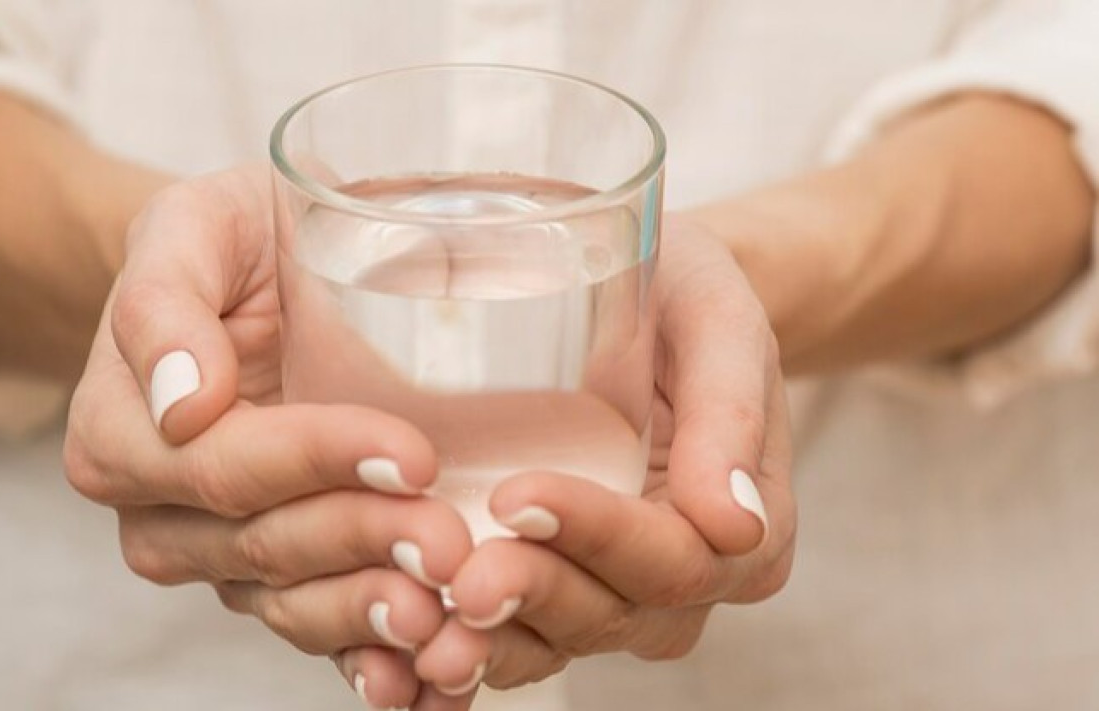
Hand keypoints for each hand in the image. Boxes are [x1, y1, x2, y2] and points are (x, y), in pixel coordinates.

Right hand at [63, 167, 475, 708]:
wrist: (262, 274)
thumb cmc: (232, 241)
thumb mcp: (193, 226)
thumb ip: (163, 301)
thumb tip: (181, 401)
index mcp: (123, 433)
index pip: (224, 467)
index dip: (316, 465)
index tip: (411, 454)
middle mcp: (164, 512)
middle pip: (265, 546)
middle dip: (362, 545)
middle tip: (450, 543)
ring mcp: (223, 555)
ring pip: (294, 604)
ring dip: (372, 617)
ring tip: (447, 616)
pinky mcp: (282, 578)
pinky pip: (321, 633)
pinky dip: (375, 662)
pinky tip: (431, 678)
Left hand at [341, 223, 795, 698]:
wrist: (653, 301)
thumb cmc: (688, 298)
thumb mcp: (720, 325)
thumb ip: (730, 412)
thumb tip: (735, 525)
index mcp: (746, 532)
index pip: (674, 558)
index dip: (598, 537)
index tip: (517, 496)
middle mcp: (686, 580)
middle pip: (614, 613)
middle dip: (534, 595)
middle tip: (460, 578)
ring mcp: (620, 593)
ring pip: (560, 640)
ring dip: (493, 639)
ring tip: (423, 621)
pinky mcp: (561, 587)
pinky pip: (521, 636)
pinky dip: (470, 643)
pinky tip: (410, 641)